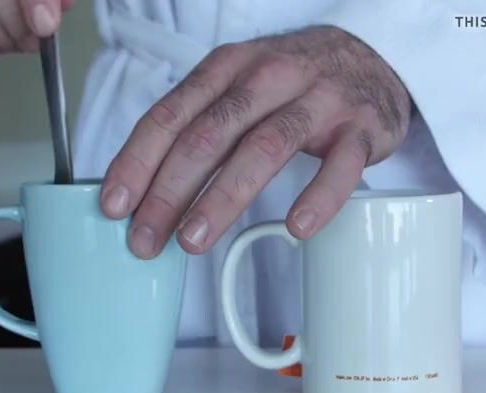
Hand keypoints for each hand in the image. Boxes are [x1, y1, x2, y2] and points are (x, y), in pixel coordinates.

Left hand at [100, 26, 411, 258]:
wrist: (371, 60)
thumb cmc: (292, 84)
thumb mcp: (239, 87)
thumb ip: (199, 126)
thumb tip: (146, 188)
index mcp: (229, 68)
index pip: (172, 114)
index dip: (137, 161)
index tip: (115, 205)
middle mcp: (269, 77)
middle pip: (209, 134)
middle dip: (168, 191)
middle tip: (146, 238)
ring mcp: (318, 101)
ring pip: (264, 148)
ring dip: (223, 197)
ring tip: (194, 240)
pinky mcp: (359, 128)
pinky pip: (340, 166)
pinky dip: (318, 197)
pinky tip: (296, 227)